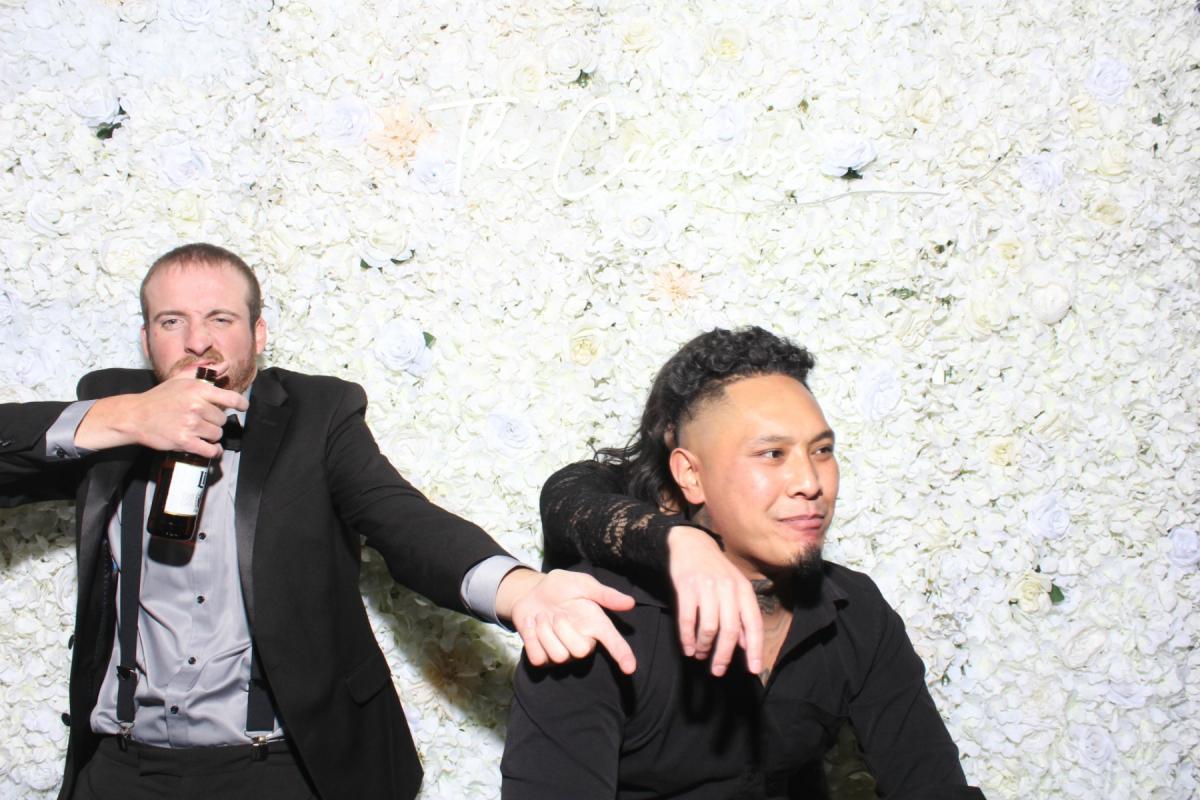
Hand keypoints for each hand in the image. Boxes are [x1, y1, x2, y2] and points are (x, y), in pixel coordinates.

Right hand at [75, 374, 247, 457]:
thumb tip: (226, 365)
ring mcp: (190, 424)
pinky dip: (212, 451)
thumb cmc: (160, 397)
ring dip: (211, 435)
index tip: (242, 407)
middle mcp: (196, 406)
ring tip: (200, 431)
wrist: (136, 416)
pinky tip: (210, 449)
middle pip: (222, 419)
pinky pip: (209, 450)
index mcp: (198, 390)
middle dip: (215, 421)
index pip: (231, 398)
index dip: (241, 404)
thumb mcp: (181, 379)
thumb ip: (205, 372)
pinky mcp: (184, 441)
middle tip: (203, 419)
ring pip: (217, 434)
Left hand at [497, 568, 637, 674]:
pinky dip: (531, 637)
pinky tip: (531, 625)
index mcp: (596, 624)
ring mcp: (564, 654)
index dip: (623, 655)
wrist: (530, 592)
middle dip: (562, 628)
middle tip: (556, 613)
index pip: (614, 643)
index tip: (630, 668)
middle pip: (580, 651)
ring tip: (542, 616)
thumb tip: (630, 602)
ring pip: (556, 655)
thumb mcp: (582, 584)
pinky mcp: (544, 659)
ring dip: (543, 630)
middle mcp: (583, 642)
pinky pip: (537, 658)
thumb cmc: (560, 587)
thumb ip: (604, 594)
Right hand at [667, 525, 762, 676]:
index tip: (753, 669)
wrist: (690, 543)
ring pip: (708, 627)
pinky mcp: (686, 587)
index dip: (755, 648)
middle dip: (724, 655)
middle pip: (729, 630)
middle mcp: (728, 588)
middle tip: (718, 670)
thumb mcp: (734, 589)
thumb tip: (745, 645)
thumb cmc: (715, 571)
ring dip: (704, 646)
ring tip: (700, 655)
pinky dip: (687, 638)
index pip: (754, 623)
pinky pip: (687, 619)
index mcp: (743, 590)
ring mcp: (706, 587)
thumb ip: (741, 615)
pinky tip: (688, 648)